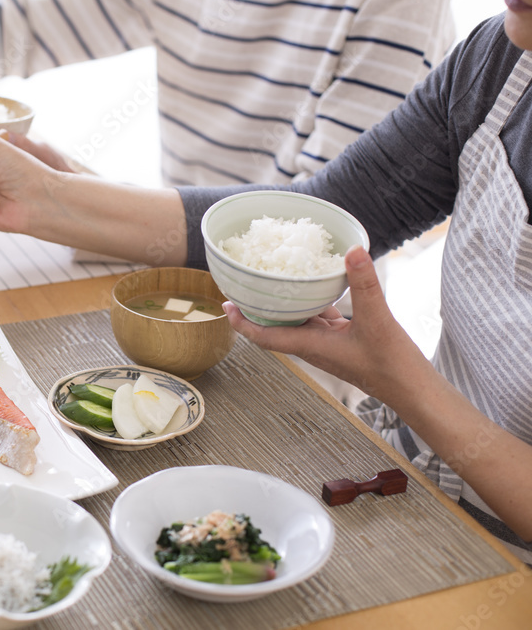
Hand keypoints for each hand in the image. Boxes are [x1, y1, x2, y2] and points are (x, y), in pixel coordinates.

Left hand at [224, 246, 427, 403]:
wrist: (413, 390)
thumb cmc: (392, 365)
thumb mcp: (378, 319)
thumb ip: (364, 285)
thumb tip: (352, 251)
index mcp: (311, 346)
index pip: (265, 336)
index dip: (243, 323)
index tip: (227, 306)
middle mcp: (313, 345)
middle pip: (275, 325)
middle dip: (257, 307)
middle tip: (244, 283)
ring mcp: (327, 343)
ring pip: (297, 320)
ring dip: (284, 303)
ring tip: (273, 278)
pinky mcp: (342, 339)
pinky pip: (318, 317)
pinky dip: (312, 301)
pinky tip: (316, 283)